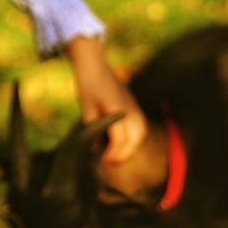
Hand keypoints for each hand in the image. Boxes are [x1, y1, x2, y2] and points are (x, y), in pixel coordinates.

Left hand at [67, 35, 147, 164]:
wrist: (94, 65)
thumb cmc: (88, 86)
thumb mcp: (87, 110)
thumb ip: (93, 131)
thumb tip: (95, 150)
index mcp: (116, 109)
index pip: (120, 139)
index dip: (113, 154)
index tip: (103, 161)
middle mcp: (129, 108)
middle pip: (135, 138)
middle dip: (124, 153)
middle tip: (111, 162)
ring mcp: (134, 105)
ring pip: (141, 132)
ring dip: (132, 146)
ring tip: (118, 154)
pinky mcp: (134, 104)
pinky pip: (140, 125)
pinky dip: (135, 137)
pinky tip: (123, 142)